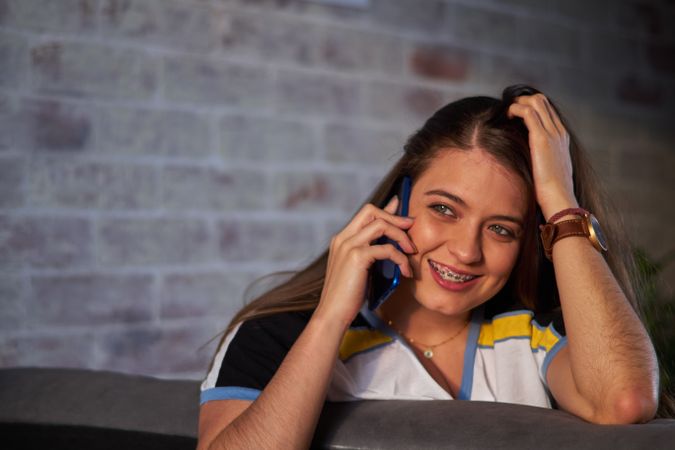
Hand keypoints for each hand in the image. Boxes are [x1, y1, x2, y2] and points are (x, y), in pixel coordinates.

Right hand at [313, 196, 416, 328]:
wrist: (333, 314)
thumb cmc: (347, 296)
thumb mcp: (359, 270)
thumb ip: (370, 255)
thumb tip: (389, 246)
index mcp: (341, 239)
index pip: (365, 214)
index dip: (385, 208)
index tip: (400, 204)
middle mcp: (343, 238)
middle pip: (371, 211)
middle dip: (394, 216)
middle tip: (411, 226)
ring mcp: (348, 245)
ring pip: (381, 225)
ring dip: (401, 236)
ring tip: (412, 251)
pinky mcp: (357, 257)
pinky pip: (387, 248)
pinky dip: (400, 258)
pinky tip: (405, 271)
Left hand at [507, 94, 577, 219]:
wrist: (559, 198)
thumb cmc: (551, 190)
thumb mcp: (548, 168)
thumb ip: (541, 157)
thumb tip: (526, 157)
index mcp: (562, 137)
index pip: (547, 109)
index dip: (530, 106)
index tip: (515, 112)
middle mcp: (559, 131)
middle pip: (542, 100)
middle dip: (523, 100)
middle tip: (508, 109)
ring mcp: (552, 133)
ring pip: (536, 101)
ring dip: (518, 102)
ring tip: (506, 111)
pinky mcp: (541, 138)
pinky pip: (528, 112)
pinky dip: (515, 109)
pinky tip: (507, 115)